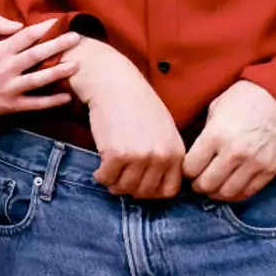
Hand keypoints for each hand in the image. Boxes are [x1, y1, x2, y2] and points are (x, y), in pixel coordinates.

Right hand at [0, 16, 78, 119]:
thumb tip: (18, 24)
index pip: (25, 36)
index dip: (43, 28)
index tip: (58, 22)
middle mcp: (6, 69)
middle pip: (36, 55)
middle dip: (58, 45)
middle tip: (76, 38)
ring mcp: (9, 89)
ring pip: (38, 80)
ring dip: (59, 72)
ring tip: (77, 65)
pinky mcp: (11, 105)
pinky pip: (34, 104)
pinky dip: (51, 101)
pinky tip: (67, 97)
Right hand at [66, 39, 183, 198]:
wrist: (114, 83)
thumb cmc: (136, 104)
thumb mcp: (163, 130)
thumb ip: (164, 156)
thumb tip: (156, 188)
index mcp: (176, 152)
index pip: (168, 191)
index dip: (151, 191)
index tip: (139, 183)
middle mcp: (161, 156)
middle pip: (144, 192)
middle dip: (129, 188)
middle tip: (120, 175)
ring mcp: (140, 156)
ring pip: (124, 188)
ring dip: (113, 182)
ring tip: (109, 168)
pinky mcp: (116, 154)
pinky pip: (106, 178)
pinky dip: (100, 175)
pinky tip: (99, 165)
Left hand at [182, 81, 275, 201]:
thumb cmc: (244, 99)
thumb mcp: (216, 108)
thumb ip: (205, 133)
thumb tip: (193, 155)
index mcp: (216, 135)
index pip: (191, 167)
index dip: (187, 171)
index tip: (189, 169)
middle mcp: (233, 153)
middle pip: (206, 184)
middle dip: (198, 185)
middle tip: (198, 182)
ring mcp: (253, 163)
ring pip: (226, 193)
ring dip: (216, 193)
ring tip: (213, 187)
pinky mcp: (269, 170)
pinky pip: (248, 193)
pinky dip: (235, 195)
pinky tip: (230, 188)